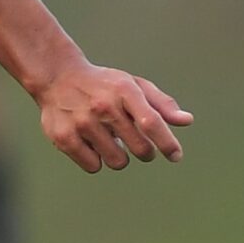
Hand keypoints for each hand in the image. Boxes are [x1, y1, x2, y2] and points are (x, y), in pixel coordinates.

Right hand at [34, 62, 192, 172]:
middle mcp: (103, 106)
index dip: (167, 143)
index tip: (175, 156)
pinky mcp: (64, 137)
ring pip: (118, 162)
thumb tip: (187, 121)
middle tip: (138, 144)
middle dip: (145, 151)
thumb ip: (161, 104)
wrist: (56, 77)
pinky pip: (94, 166)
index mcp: (124, 90)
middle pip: (140, 149)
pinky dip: (96, 159)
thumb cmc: (103, 84)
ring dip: (119, 156)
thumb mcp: (133, 85)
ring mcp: (82, 123)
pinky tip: (90, 143)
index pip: (151, 122)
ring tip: (108, 139)